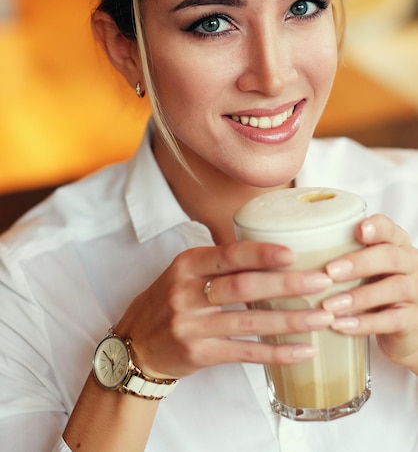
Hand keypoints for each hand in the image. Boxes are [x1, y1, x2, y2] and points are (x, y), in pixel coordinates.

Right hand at [115, 241, 333, 378]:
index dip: (261, 254)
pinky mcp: (199, 354)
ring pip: (249, 323)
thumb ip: (220, 263)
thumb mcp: (185, 272)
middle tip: (321, 282)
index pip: (228, 255)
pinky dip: (276, 353)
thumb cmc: (169, 300)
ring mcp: (192, 326)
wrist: (135, 344)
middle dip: (286, 284)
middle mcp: (186, 293)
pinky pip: (244, 354)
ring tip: (322, 317)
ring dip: (290, 321)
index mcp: (186, 265)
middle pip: (243, 287)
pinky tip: (302, 351)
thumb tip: (272, 251)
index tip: (292, 252)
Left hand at [322, 214, 417, 373]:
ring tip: (328, 305)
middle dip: (359, 262)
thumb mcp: (363, 268)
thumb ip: (339, 254)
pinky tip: (341, 325)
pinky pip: (392, 320)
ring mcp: (415, 292)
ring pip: (393, 289)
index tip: (358, 229)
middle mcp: (410, 264)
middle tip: (329, 271)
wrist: (403, 330)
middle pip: (391, 256)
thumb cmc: (373, 289)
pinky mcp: (413, 321)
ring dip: (358, 296)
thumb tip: (283, 249)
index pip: (389, 229)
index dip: (376, 227)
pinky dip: (364, 323)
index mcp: (396, 245)